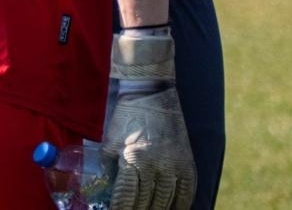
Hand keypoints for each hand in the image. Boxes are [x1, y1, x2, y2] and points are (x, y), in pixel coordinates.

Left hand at [104, 35, 194, 209]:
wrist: (151, 92)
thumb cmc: (126, 116)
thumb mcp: (110, 141)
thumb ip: (107, 169)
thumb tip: (103, 192)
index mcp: (134, 159)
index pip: (126, 198)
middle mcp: (157, 165)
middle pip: (147, 203)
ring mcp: (175, 164)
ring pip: (167, 202)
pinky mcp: (187, 162)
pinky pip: (187, 192)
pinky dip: (179, 206)